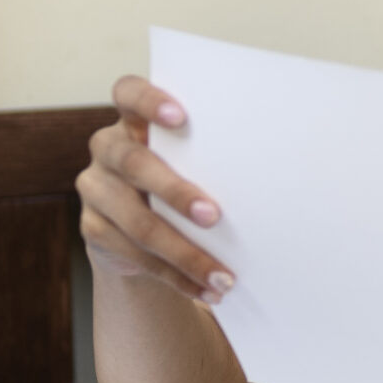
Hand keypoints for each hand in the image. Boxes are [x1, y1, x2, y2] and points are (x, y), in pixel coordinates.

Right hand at [76, 76, 233, 304]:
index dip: (148, 100)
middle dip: (175, 191)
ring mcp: (96, 188)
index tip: (181, 116)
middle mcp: (107, 148)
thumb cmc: (192, 177)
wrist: (146, 226)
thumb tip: (289, 172)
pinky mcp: (93, 229)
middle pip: (134, 164)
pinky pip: (135, 255)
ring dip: (184, 252)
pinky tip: (206, 290)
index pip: (127, 92)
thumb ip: (217, 156)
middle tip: (214, 216)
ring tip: (223, 276)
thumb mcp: (198, 161)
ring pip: (136, 221)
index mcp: (134, 120)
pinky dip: (176, 276)